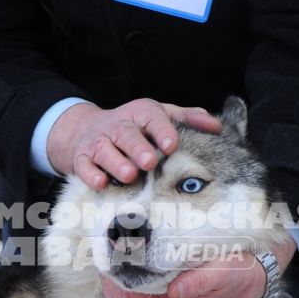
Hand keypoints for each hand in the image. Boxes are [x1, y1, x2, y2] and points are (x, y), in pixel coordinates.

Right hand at [47, 98, 220, 187]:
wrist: (85, 130)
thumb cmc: (135, 127)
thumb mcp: (160, 116)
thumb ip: (188, 119)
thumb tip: (217, 127)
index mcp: (140, 113)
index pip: (152, 117)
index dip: (161, 129)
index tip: (172, 144)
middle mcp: (118, 125)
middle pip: (126, 134)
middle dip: (137, 147)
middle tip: (149, 162)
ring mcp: (97, 142)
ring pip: (104, 150)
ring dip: (116, 163)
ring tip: (129, 175)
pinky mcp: (80, 159)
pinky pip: (83, 167)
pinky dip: (91, 175)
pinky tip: (102, 184)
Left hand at [101, 239, 296, 297]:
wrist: (254, 283)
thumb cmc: (236, 270)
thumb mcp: (223, 269)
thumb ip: (200, 281)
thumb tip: (174, 293)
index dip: (115, 280)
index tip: (112, 257)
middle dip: (111, 287)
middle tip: (109, 261)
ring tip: (114, 274)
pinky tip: (124, 296)